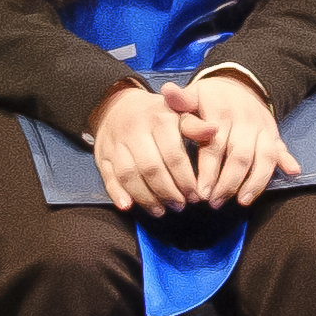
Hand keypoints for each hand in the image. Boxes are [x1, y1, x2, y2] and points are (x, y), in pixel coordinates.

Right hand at [81, 79, 206, 214]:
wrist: (117, 105)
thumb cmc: (156, 115)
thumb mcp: (178, 113)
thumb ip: (195, 125)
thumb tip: (214, 130)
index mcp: (159, 119)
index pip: (174, 155)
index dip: (185, 179)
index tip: (196, 195)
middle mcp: (135, 130)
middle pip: (151, 168)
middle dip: (167, 192)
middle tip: (180, 206)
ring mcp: (116, 143)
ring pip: (129, 175)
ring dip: (145, 197)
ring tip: (161, 210)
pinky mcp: (102, 155)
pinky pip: (107, 176)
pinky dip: (116, 193)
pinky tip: (128, 206)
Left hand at [166, 64, 289, 205]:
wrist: (239, 83)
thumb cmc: (209, 98)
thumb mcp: (192, 95)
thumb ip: (180, 101)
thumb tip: (168, 91)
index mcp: (222, 111)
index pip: (215, 145)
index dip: (208, 170)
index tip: (200, 192)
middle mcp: (245, 120)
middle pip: (240, 156)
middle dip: (228, 183)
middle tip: (215, 203)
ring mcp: (262, 127)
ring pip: (264, 157)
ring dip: (255, 182)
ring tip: (242, 201)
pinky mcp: (273, 133)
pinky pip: (282, 148)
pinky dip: (287, 160)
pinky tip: (292, 173)